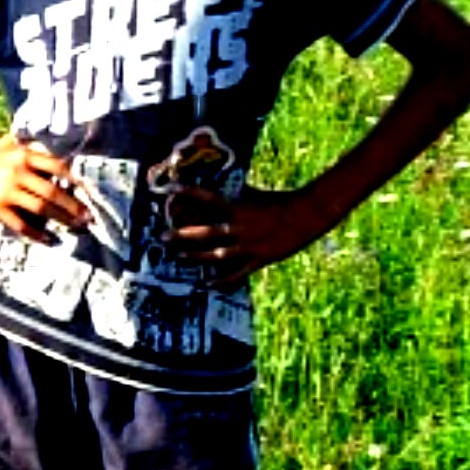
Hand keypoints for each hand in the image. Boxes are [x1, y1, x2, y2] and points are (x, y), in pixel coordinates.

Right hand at [0, 134, 92, 241]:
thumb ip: (28, 148)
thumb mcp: (7, 146)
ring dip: (61, 219)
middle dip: (73, 206)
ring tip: (75, 227)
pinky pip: (21, 223)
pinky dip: (36, 233)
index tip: (88, 191)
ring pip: (41, 208)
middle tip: (88, 217)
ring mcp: (7, 190)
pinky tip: (48, 239)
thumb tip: (52, 154)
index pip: (56, 167)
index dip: (74, 179)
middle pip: (53, 192)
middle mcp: (18, 172)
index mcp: (23, 155)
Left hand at [162, 184, 319, 286]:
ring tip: (179, 257)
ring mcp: (249, 245)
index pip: (208, 198)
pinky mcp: (259, 259)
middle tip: (162, 237)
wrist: (308, 215)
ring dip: (196, 256)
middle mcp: (240, 227)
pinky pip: (237, 272)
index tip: (170, 189)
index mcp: (239, 208)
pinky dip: (222, 279)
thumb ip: (238, 195)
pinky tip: (207, 282)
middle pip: (205, 232)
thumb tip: (222, 187)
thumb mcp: (257, 194)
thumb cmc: (281, 201)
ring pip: (216, 254)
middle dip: (182, 235)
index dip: (189, 193)